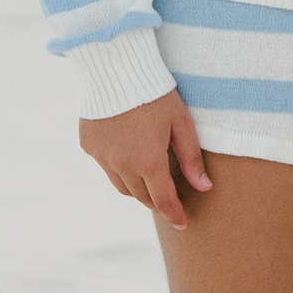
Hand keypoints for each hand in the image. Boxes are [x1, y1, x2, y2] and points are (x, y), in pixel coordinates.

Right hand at [81, 88, 212, 224]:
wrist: (115, 67)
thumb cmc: (155, 93)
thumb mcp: (181, 122)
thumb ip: (191, 158)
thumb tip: (204, 188)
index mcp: (148, 161)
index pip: (163, 200)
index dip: (174, 214)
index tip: (182, 224)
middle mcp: (122, 164)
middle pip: (141, 196)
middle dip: (156, 202)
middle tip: (168, 201)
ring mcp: (102, 157)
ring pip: (121, 186)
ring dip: (136, 188)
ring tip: (149, 182)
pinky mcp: (88, 146)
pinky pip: (105, 166)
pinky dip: (118, 168)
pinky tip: (127, 155)